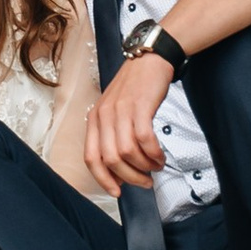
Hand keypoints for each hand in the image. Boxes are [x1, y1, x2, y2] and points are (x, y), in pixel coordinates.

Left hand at [84, 52, 174, 194]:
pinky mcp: (140, 106)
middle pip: (110, 160)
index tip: (117, 191)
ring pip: (127, 152)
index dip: (103, 179)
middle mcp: (104, 115)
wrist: (149, 58)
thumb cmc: (134, 87)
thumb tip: (118, 169)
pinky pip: (144, 139)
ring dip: (144, 166)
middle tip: (145, 181)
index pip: (91, 157)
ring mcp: (121, 110)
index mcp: (95, 118)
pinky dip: (153, 153)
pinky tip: (160, 155)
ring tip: (155, 166)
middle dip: (130, 177)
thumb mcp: (114, 110)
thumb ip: (112, 136)